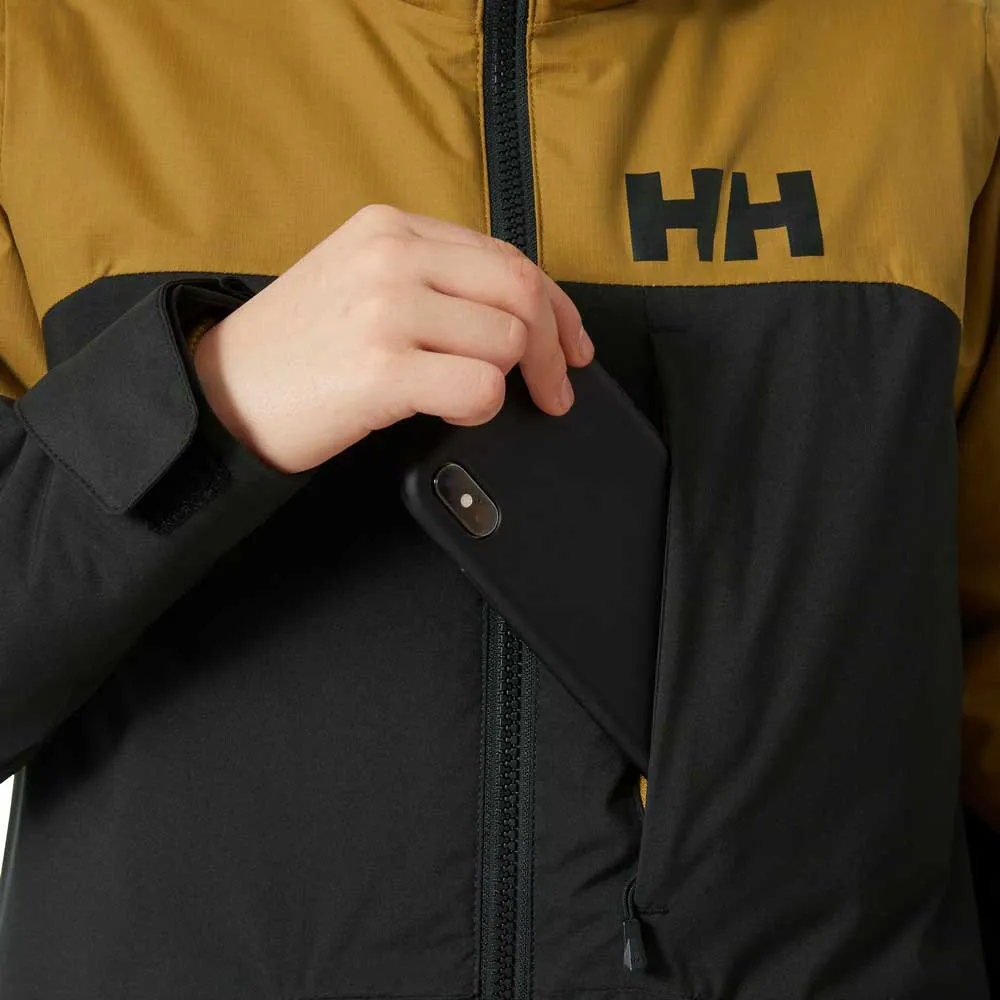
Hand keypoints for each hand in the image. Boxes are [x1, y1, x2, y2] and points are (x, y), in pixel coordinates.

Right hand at [192, 203, 593, 473]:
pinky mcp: (381, 367)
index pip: (506, 256)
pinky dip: (482, 407)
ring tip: (476, 400)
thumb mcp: (358, 282)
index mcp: (391, 227)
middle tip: (556, 391)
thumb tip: (515, 314)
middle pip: (521, 291)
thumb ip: (431, 280)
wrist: (219, 392)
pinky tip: (451, 411)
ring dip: (510, 382)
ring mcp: (386, 308)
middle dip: (555, 349)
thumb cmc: (294, 349)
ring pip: (508, 339)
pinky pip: (480, 386)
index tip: (573, 345)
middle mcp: (392, 256)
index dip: (556, 306)